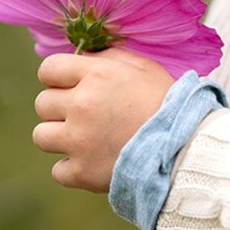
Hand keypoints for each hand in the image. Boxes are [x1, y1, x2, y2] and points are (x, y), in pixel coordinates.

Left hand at [32, 47, 173, 191]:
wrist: (187, 151)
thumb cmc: (171, 106)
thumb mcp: (146, 69)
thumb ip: (112, 58)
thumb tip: (87, 57)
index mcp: (95, 76)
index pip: (48, 70)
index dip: (57, 79)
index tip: (70, 88)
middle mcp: (81, 105)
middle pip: (42, 104)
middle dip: (60, 109)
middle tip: (84, 118)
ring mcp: (79, 141)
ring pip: (41, 136)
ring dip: (60, 138)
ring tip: (84, 142)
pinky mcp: (83, 172)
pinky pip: (58, 171)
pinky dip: (72, 170)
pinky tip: (92, 165)